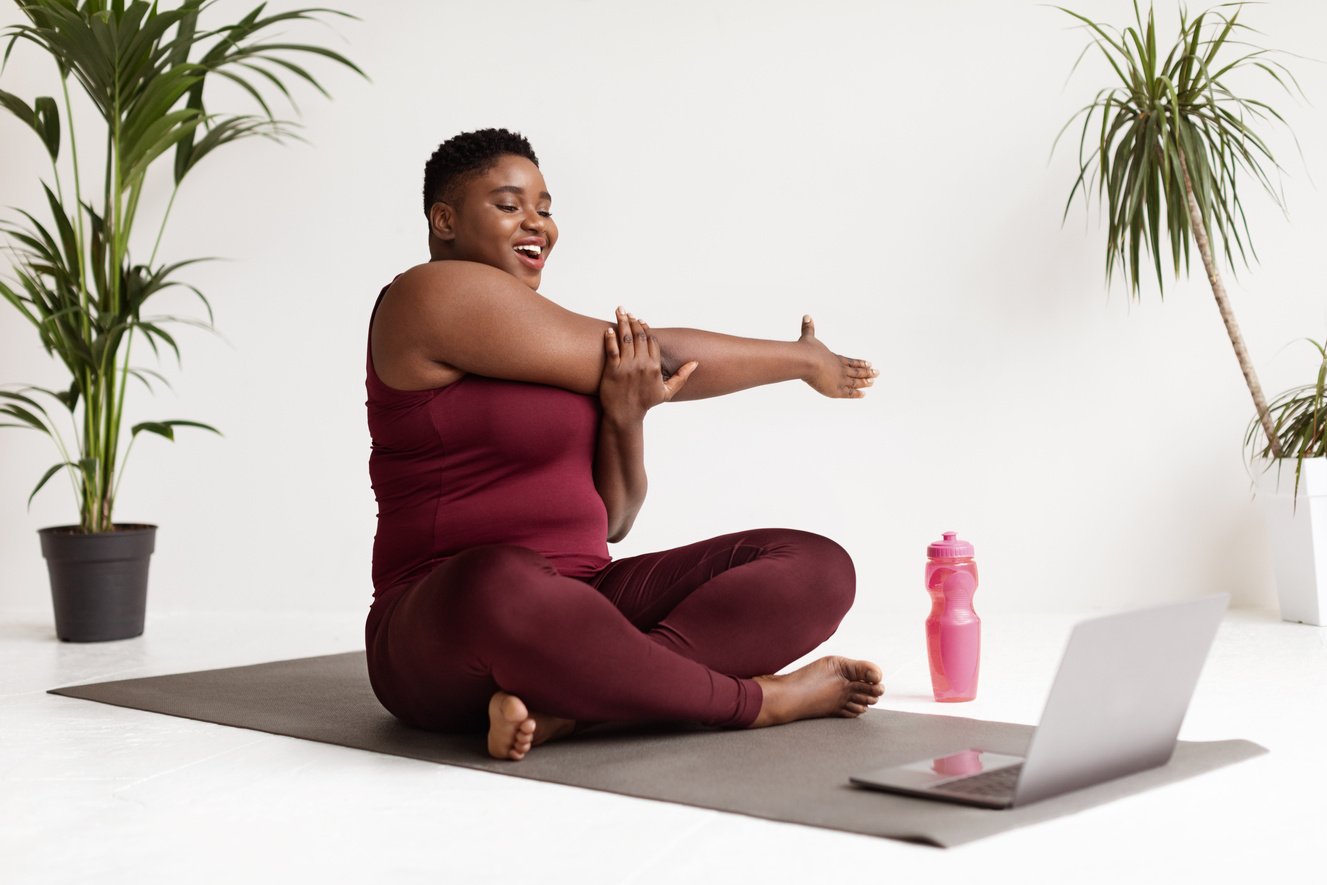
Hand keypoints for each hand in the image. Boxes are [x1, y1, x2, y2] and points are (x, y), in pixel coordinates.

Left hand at [599, 306, 697, 421]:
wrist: (624, 415)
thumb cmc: (645, 403)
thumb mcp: (667, 392)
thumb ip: (681, 376)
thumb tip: (695, 363)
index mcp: (654, 367)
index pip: (652, 341)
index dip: (646, 329)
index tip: (641, 321)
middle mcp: (641, 364)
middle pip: (639, 336)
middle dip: (634, 321)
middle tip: (628, 312)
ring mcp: (626, 366)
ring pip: (625, 338)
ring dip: (623, 322)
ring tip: (619, 311)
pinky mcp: (612, 370)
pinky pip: (611, 349)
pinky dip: (610, 337)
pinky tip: (609, 329)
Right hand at [798, 314, 877, 398]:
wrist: (806, 361)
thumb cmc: (806, 350)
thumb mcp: (807, 338)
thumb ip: (808, 329)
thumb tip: (806, 316)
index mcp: (835, 358)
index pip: (851, 361)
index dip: (860, 363)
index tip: (869, 363)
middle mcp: (840, 369)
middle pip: (857, 371)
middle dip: (867, 372)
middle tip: (877, 372)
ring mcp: (840, 379)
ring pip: (856, 382)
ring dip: (865, 382)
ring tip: (873, 382)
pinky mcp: (836, 390)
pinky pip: (849, 393)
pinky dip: (857, 394)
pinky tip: (863, 394)